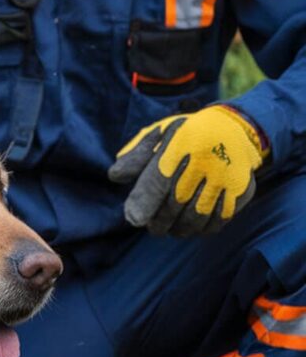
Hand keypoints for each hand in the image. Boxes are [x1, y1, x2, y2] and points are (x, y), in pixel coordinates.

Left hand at [108, 105, 266, 236]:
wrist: (233, 127)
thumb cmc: (184, 138)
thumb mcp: (159, 137)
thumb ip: (136, 157)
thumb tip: (115, 176)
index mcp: (180, 143)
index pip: (157, 182)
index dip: (144, 204)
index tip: (134, 219)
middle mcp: (205, 160)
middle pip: (175, 205)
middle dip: (159, 222)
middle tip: (153, 227)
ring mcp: (225, 176)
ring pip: (196, 217)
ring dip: (179, 229)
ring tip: (171, 229)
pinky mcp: (241, 189)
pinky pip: (218, 220)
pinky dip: (202, 229)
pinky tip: (193, 226)